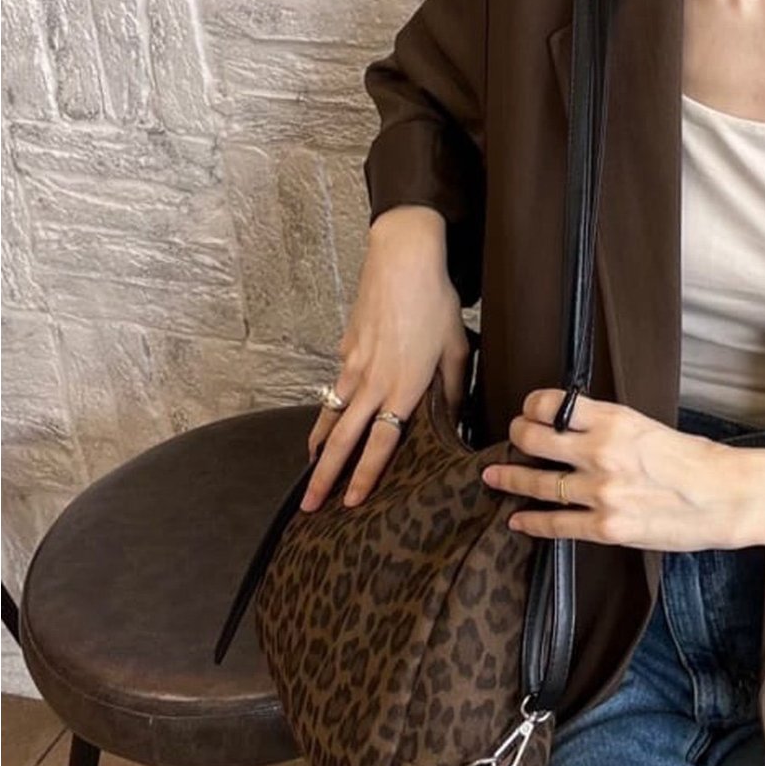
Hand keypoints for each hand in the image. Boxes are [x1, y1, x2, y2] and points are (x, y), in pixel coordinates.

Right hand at [303, 206, 468, 512]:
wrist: (402, 260)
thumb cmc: (436, 303)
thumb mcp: (456, 348)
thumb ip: (452, 390)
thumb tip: (456, 422)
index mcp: (404, 387)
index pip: (380, 442)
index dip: (365, 474)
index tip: (351, 501)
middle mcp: (373, 382)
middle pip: (343, 438)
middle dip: (324, 475)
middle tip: (308, 505)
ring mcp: (354, 365)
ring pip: (330, 414)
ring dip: (318, 446)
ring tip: (309, 471)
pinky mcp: (346, 349)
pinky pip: (334, 388)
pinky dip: (326, 411)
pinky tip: (326, 423)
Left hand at [481, 390, 744, 550]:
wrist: (726, 497)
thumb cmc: (697, 461)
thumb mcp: (650, 428)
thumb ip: (611, 428)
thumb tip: (578, 427)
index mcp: (615, 420)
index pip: (554, 404)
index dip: (534, 405)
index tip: (530, 409)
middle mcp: (601, 452)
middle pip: (534, 438)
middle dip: (517, 435)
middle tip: (512, 436)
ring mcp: (600, 492)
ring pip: (538, 481)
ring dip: (511, 477)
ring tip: (494, 475)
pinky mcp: (606, 526)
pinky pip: (556, 524)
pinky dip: (531, 521)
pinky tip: (517, 519)